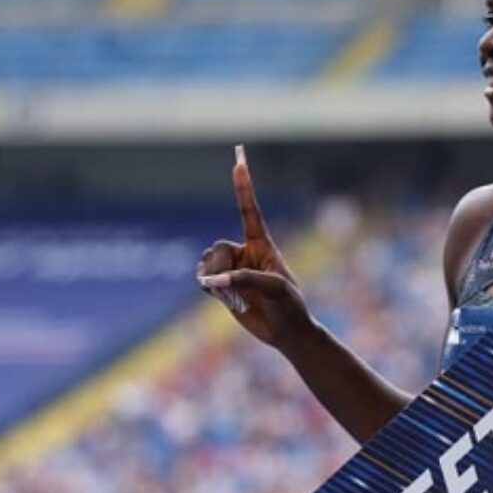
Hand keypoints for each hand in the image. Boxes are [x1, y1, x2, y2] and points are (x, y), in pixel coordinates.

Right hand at [197, 145, 314, 349]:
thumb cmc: (289, 306)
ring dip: (212, 277)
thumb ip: (244, 279)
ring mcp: (233, 269)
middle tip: (230, 284)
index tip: (239, 160)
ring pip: (207, 262)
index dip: (243, 187)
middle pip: (217, 247)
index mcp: (263, 246)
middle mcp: (245, 254)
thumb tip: (214, 280)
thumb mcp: (275, 289)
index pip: (249, 211)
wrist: (286, 332)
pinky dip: (206, 285)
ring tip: (229, 294)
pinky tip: (219, 295)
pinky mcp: (223, 287)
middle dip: (219, 265)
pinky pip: (203, 278)